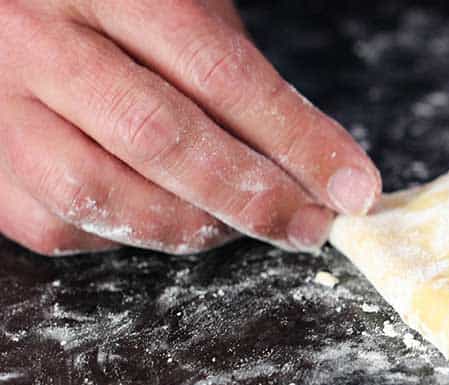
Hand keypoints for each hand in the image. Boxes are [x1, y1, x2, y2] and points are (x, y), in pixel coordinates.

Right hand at [0, 0, 380, 255]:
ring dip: (197, 225)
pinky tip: (169, 216)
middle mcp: (34, 42)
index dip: (295, 138)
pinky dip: (133, 236)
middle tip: (311, 225)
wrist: (6, 16)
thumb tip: (317, 162)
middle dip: (254, 197)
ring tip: (246, 222)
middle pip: (159, 138)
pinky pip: (63, 227)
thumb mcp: (178, 6)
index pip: (216, 72)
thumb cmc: (108, 6)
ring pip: (104, 194)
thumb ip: (235, 73)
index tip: (352, 184)